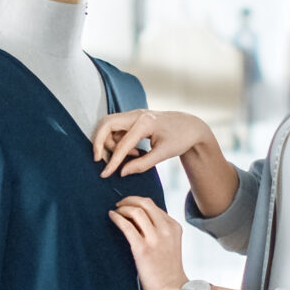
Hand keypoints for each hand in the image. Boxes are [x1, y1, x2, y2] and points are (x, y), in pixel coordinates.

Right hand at [91, 109, 212, 177]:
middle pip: (106, 124)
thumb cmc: (180, 139)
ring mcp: (134, 115)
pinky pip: (117, 128)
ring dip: (111, 142)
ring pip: (109, 126)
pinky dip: (118, 141)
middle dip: (99, 142)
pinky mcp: (134, 118)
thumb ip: (142, 164)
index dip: (112, 161)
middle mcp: (136, 115)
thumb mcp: (164, 154)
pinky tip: (133, 151)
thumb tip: (121, 173)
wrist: (190, 126)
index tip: (104, 174)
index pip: (121, 144)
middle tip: (99, 159)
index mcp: (145, 122)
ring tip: (131, 156)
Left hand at [108, 196, 188, 289]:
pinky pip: (127, 226)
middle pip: (145, 203)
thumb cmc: (168, 270)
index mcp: (174, 227)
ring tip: (115, 211)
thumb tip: (140, 220)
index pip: (153, 206)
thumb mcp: (171, 245)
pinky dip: (117, 218)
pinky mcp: (143, 249)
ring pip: (136, 211)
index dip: (138, 202)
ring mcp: (155, 239)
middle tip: (119, 204)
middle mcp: (166, 229)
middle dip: (129, 200)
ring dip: (122, 208)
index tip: (128, 205)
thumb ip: (161, 231)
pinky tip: (111, 216)